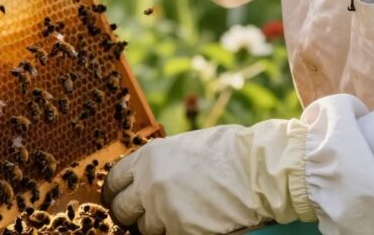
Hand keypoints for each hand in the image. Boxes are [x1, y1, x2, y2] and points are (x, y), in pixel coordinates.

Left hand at [102, 120, 313, 234]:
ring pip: (146, 229)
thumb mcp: (183, 147)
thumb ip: (159, 163)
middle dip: (130, 215)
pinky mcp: (184, 231)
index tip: (119, 198)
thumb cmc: (228, 153)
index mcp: (148, 158)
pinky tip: (196, 222)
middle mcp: (150, 184)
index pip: (114, 181)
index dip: (115, 192)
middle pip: (122, 210)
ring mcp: (165, 211)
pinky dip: (179, 232)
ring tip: (179, 215)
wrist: (259, 169)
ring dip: (158, 225)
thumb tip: (143, 176)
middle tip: (141, 216)